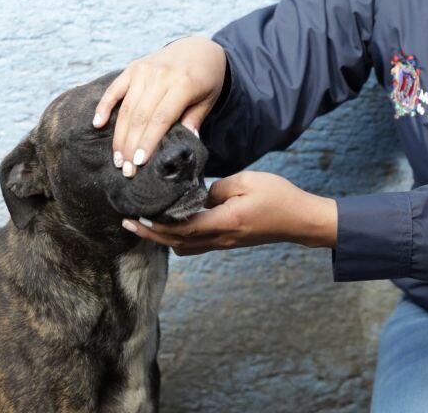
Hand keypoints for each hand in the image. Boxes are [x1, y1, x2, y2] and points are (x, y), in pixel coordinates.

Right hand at [92, 36, 227, 176]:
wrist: (198, 48)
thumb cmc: (205, 79)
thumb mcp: (208, 99)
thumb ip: (195, 120)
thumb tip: (187, 144)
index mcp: (183, 83)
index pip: (161, 118)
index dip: (148, 142)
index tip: (139, 163)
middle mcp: (160, 75)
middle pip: (140, 116)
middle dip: (131, 145)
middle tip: (126, 169)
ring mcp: (144, 70)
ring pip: (126, 108)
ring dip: (119, 135)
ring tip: (117, 158)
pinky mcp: (133, 68)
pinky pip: (115, 88)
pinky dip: (104, 105)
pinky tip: (97, 124)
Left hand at [120, 171, 337, 255]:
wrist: (300, 220)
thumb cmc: (278, 196)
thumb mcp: (247, 181)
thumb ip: (217, 188)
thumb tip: (199, 195)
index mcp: (225, 221)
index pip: (184, 228)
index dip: (158, 225)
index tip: (138, 216)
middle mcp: (222, 237)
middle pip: (178, 242)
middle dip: (151, 234)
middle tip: (128, 222)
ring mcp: (225, 243)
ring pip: (185, 247)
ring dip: (163, 238)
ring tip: (145, 223)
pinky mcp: (228, 241)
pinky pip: (197, 244)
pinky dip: (178, 237)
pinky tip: (172, 223)